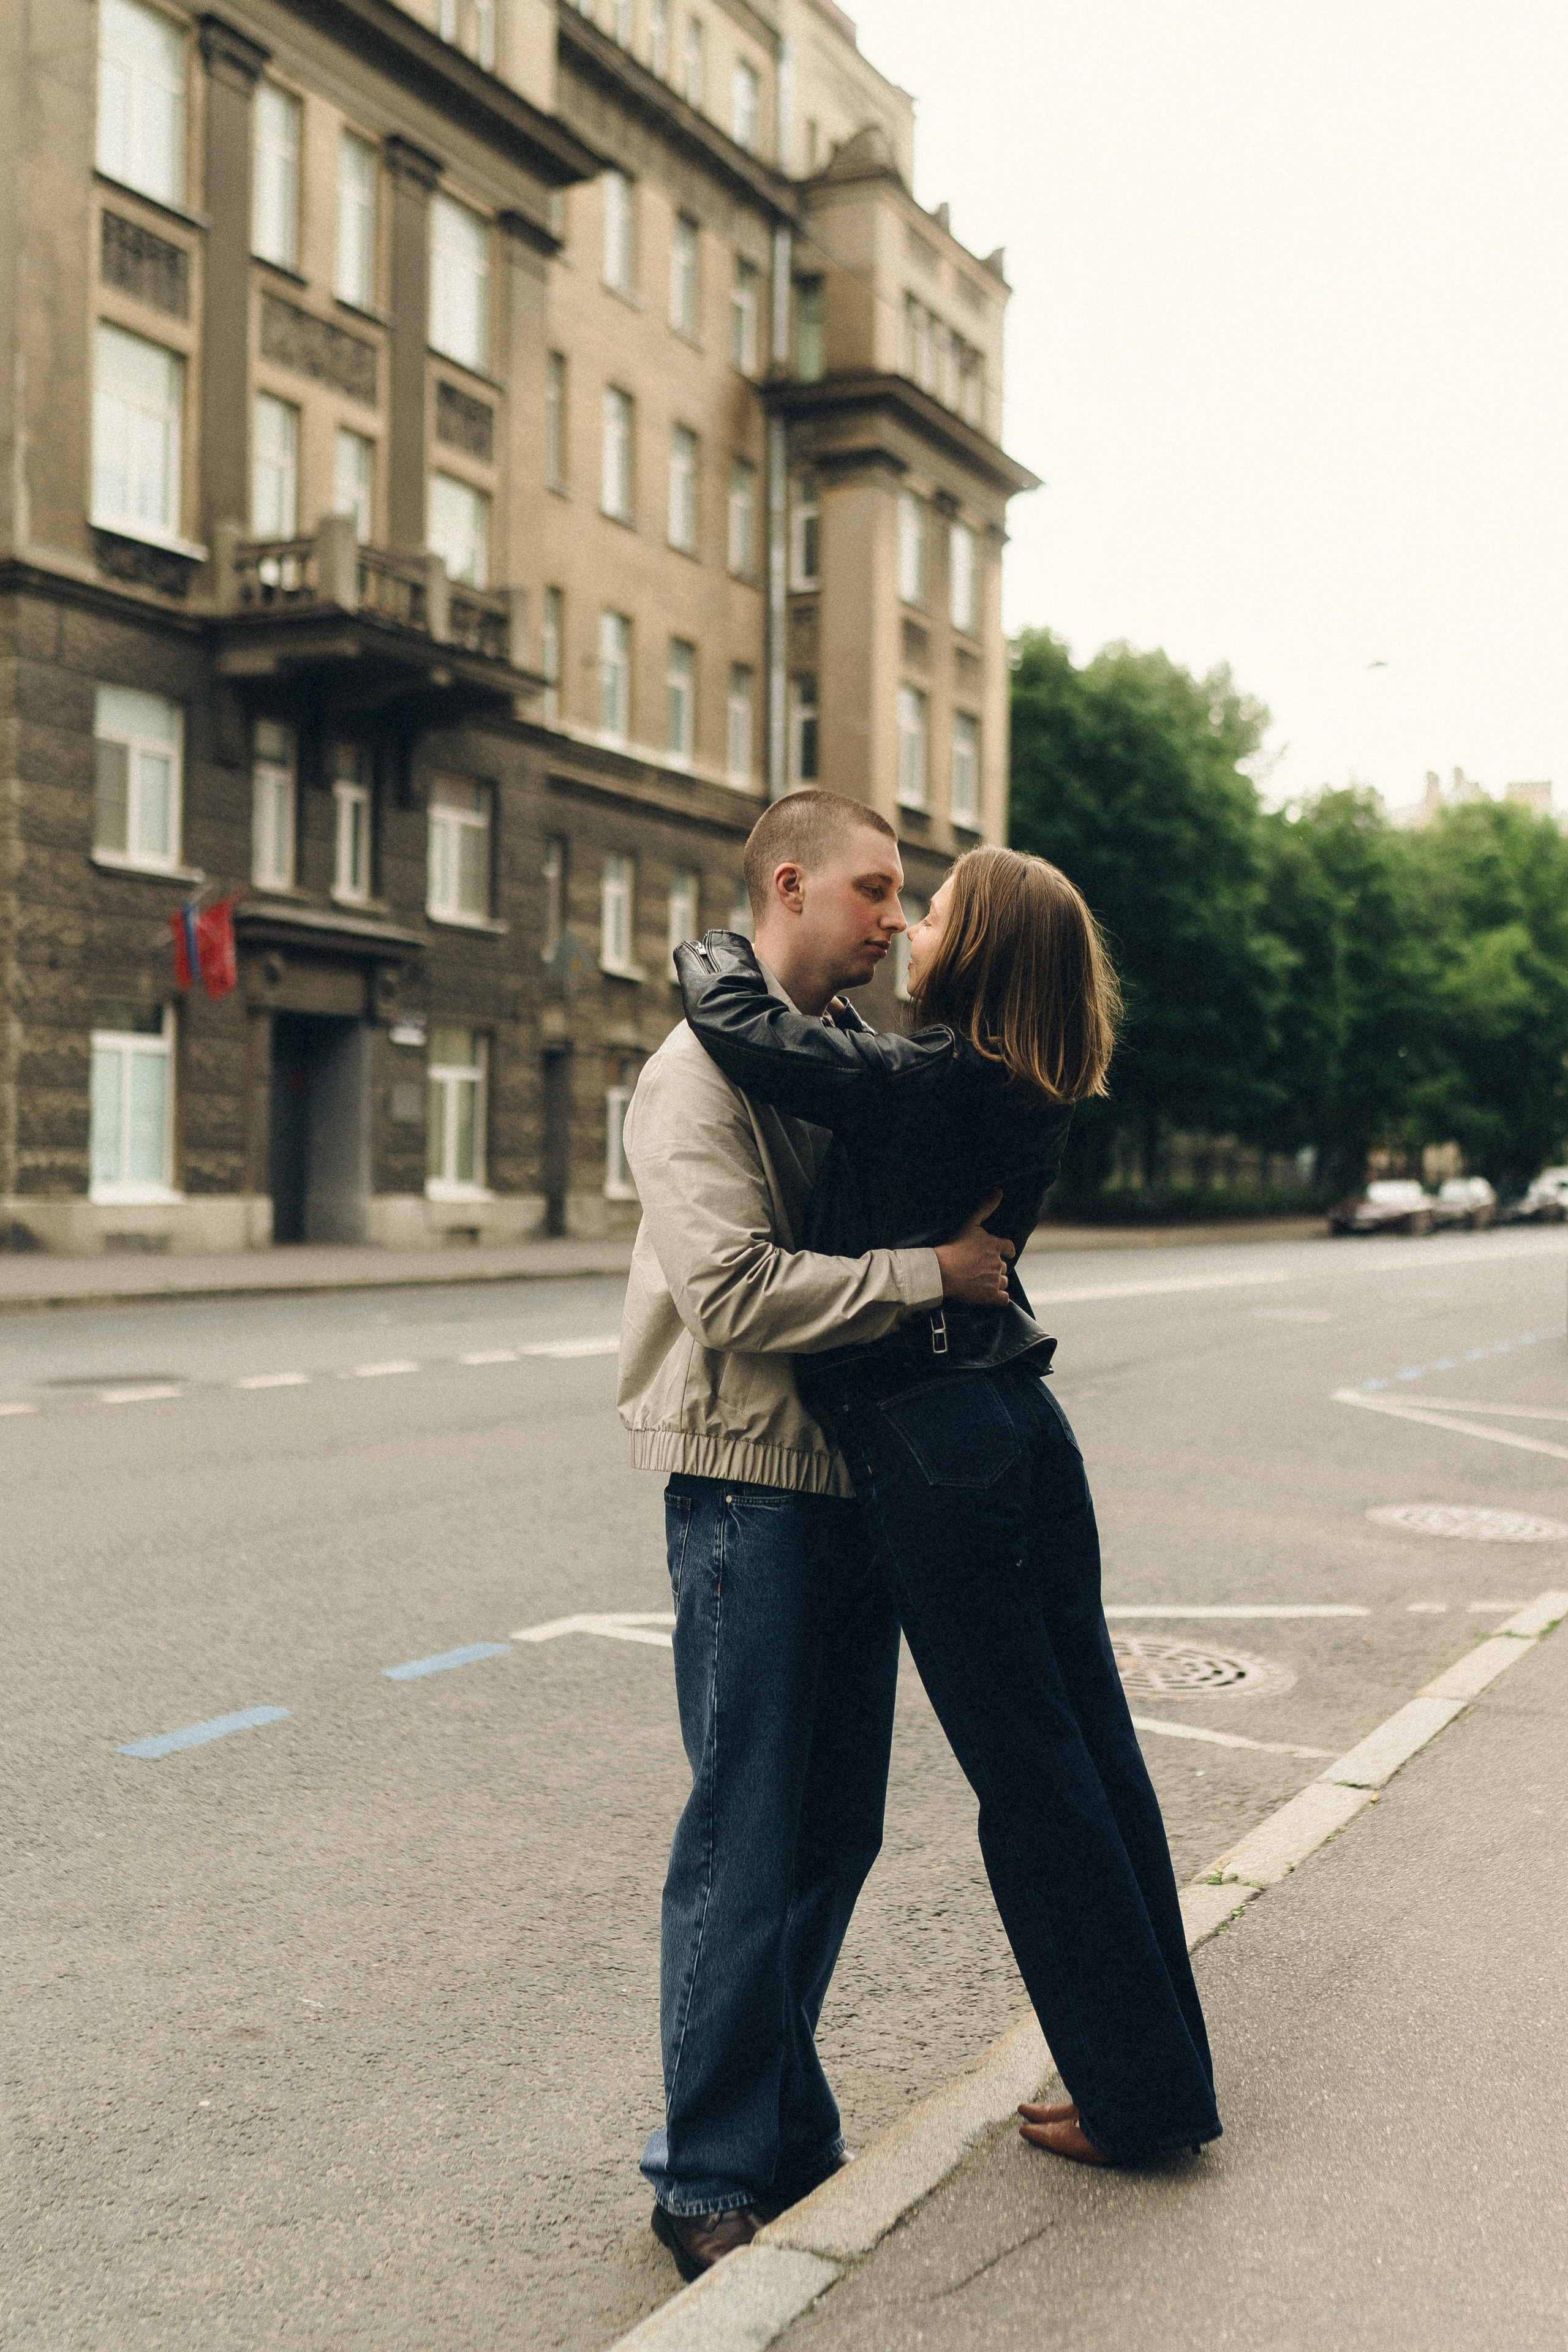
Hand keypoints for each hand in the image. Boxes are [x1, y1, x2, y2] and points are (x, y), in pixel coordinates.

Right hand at [933, 1191, 1014, 1305]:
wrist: (942, 1271)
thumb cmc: (953, 1247)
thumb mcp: (970, 1223)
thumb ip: (985, 1207)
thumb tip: (999, 1191)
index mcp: (995, 1246)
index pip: (1009, 1248)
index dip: (1006, 1251)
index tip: (1002, 1253)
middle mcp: (998, 1263)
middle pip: (1003, 1267)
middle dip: (995, 1267)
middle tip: (981, 1269)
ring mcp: (995, 1280)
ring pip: (1003, 1282)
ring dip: (996, 1282)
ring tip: (981, 1282)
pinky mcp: (990, 1295)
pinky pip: (1003, 1299)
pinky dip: (999, 1298)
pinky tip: (990, 1296)